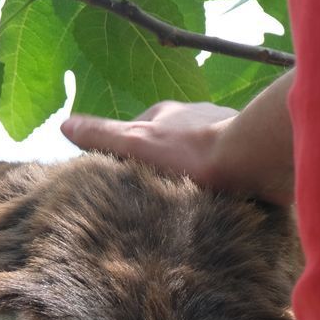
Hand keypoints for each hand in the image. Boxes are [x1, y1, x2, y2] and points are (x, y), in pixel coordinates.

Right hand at [63, 71, 294, 204]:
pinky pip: (230, 170)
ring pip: (202, 157)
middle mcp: (198, 116)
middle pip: (171, 144)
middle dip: (163, 167)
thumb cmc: (192, 152)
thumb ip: (102, 135)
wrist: (253, 157)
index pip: (138, 132)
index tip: (124, 181)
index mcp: (168, 113)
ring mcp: (226, 133)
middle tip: (156, 198)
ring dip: (195, 176)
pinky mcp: (251, 153)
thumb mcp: (136, 144)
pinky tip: (220, 206)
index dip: (127, 155)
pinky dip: (222, 184)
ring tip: (187, 206)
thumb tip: (65, 125)